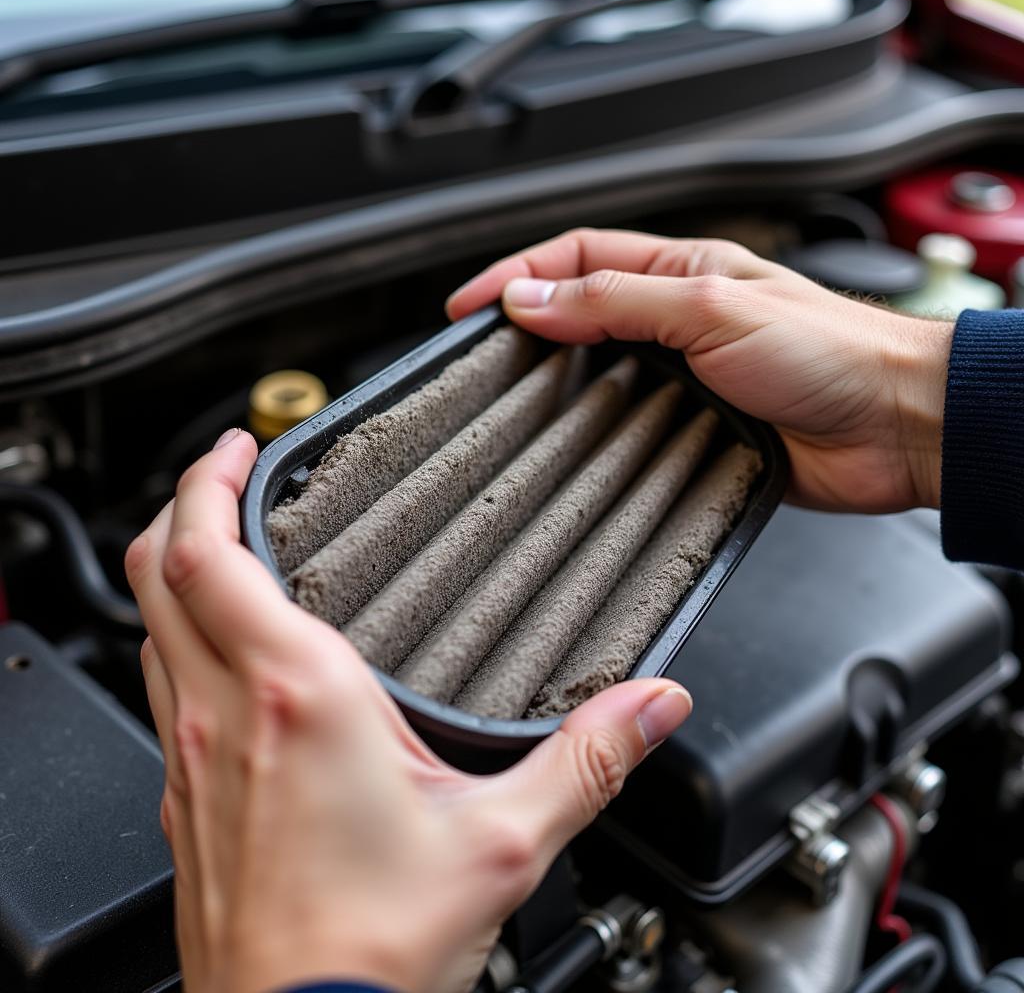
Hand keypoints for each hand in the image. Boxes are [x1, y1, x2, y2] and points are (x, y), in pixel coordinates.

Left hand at [125, 428, 691, 992]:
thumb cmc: (375, 950)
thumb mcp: (503, 840)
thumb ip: (587, 759)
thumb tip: (652, 705)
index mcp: (298, 698)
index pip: (209, 557)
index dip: (209, 485)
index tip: (238, 447)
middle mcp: (226, 718)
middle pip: (158, 575)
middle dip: (185, 505)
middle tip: (228, 473)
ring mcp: (194, 760)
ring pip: (151, 629)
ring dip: (178, 569)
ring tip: (226, 543)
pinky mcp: (187, 801)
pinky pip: (164, 688)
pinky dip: (182, 637)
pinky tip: (229, 653)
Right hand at [448, 229, 952, 512]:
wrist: (896, 427)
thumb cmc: (831, 353)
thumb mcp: (710, 307)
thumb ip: (617, 299)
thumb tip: (533, 296)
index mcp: (681, 273)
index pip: (577, 258)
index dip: (517, 275)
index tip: (467, 306)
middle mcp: (676, 325)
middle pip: (578, 317)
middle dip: (526, 330)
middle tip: (479, 357)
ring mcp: (683, 381)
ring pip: (598, 380)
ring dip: (559, 388)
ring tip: (516, 403)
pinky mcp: (693, 435)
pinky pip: (628, 435)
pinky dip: (597, 440)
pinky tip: (577, 450)